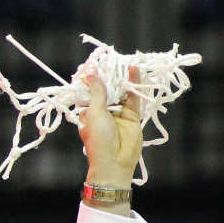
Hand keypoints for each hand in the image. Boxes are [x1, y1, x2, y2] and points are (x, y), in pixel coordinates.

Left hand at [79, 65, 142, 190]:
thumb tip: (90, 75)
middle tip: (114, 59)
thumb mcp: (94, 114)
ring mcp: (118, 114)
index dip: (93, 79)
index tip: (96, 64)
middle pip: (108, 90)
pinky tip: (135, 70)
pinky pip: (134, 97)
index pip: (90, 92)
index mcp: (88, 113)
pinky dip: (135, 84)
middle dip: (111, 76)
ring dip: (124, 79)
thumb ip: (96, 93)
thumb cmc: (98, 140)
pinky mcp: (132, 116)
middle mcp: (102, 113)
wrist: (114, 163)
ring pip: (122, 92)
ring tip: (127, 61)